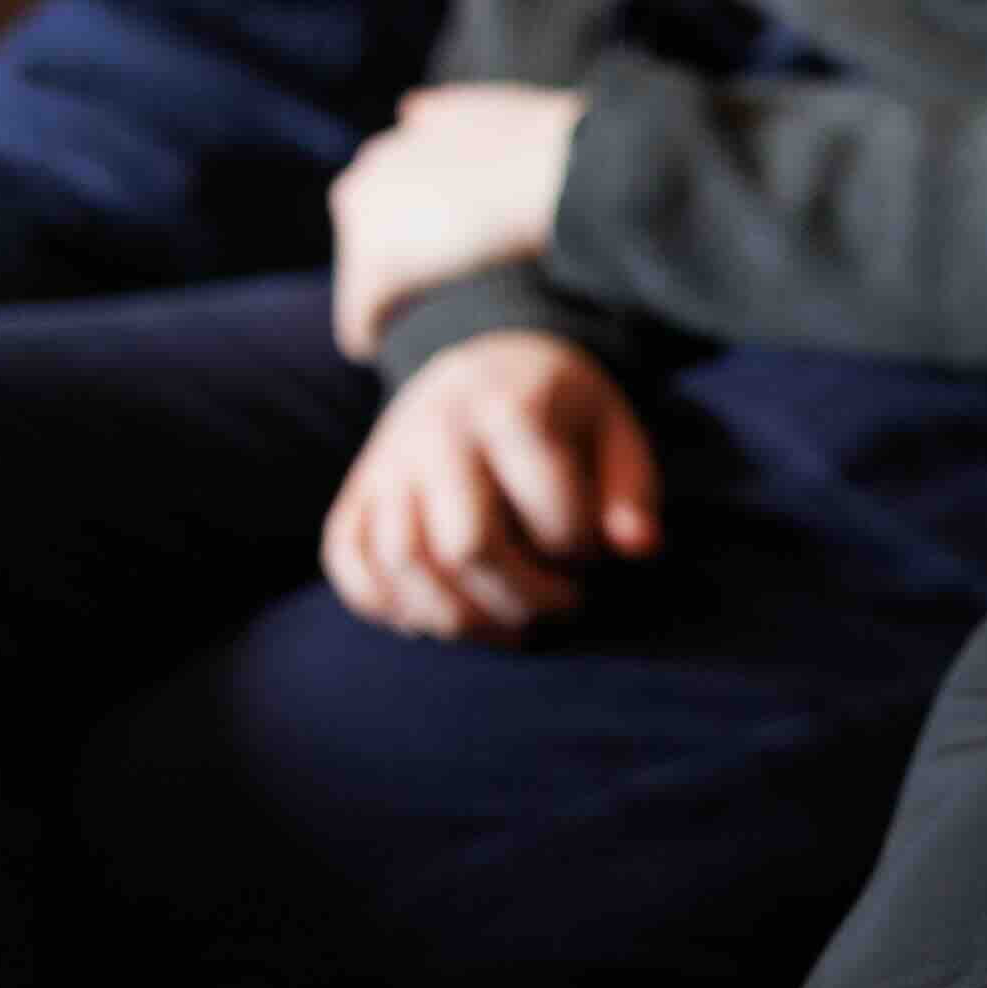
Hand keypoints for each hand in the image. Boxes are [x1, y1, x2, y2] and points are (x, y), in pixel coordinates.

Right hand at [318, 330, 654, 640]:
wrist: (478, 361)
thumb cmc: (557, 409)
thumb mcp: (612, 428)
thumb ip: (632, 490)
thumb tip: (638, 549)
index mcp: (509, 406)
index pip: (550, 516)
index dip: (581, 555)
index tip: (592, 553)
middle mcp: (436, 430)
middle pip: (465, 547)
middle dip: (522, 601)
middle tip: (558, 607)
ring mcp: (386, 461)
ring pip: (402, 563)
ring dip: (459, 619)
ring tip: (508, 626)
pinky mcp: (356, 490)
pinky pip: (348, 563)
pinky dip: (386, 606)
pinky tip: (439, 616)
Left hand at [323, 83, 588, 357]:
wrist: (557, 172)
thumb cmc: (535, 145)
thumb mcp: (475, 111)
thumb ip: (438, 116)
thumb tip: (409, 111)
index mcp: (387, 150)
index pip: (378, 204)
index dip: (407, 232)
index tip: (431, 257)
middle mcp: (363, 180)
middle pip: (362, 242)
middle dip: (392, 264)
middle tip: (431, 292)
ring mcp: (365, 226)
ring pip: (359, 279)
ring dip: (383, 299)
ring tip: (409, 324)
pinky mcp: (374, 272)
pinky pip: (358, 316)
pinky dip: (367, 332)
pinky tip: (376, 347)